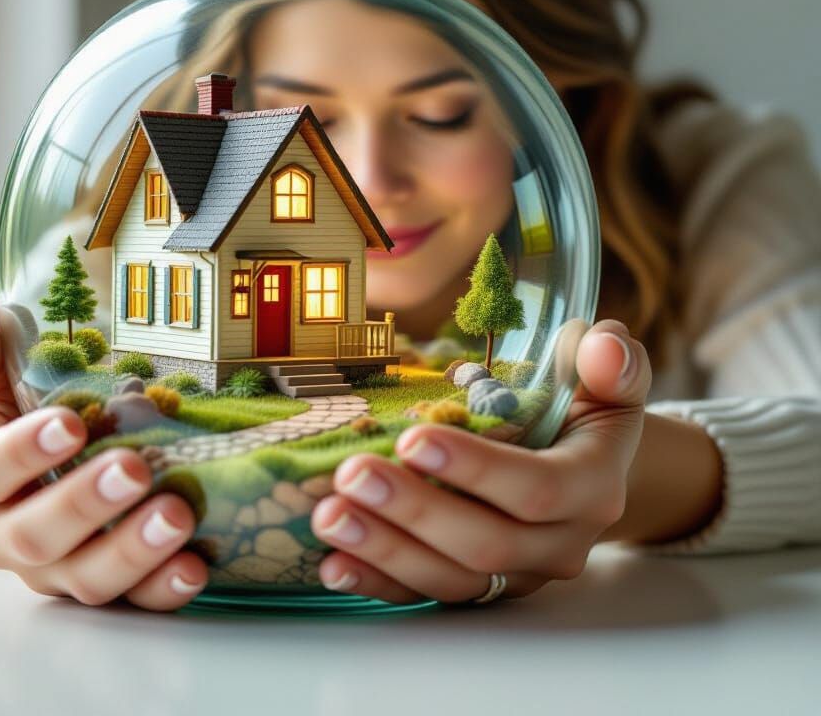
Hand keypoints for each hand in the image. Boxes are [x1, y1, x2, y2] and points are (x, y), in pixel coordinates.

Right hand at [0, 311, 207, 609]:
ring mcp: (59, 569)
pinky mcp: (106, 587)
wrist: (27, 479)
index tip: (70, 423)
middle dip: (86, 504)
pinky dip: (162, 589)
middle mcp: (9, 535)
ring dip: (133, 550)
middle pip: (37, 535)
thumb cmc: (16, 420)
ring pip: (86, 577)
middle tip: (135, 469)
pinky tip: (195, 566)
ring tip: (178, 515)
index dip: (24, 452)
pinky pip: (132, 602)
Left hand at [311, 319, 650, 603]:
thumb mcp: (610, 375)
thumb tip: (605, 346)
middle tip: (351, 475)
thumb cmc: (588, 405)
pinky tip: (334, 563)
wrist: (587, 464)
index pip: (537, 489)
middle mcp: (561, 543)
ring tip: (328, 516)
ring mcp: (520, 574)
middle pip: (485, 543)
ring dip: (385, 551)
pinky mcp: (484, 589)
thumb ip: (613, 358)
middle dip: (413, 511)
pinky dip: (380, 583)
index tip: (412, 439)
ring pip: (452, 580)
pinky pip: (430, 596)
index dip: (475, 470)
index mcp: (593, 486)